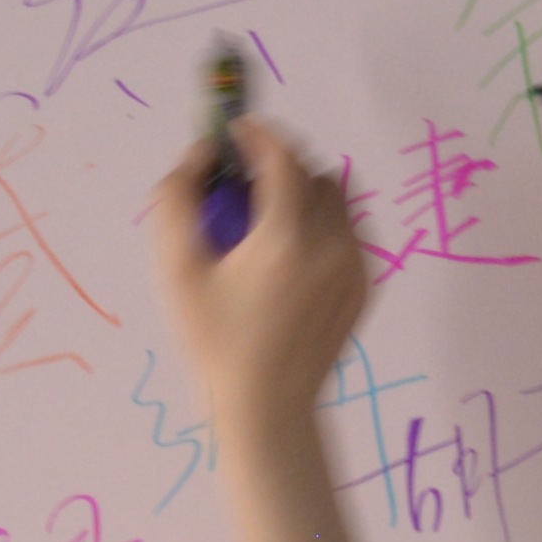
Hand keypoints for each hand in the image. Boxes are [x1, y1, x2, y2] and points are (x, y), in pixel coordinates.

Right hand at [147, 118, 370, 419]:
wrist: (268, 408)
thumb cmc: (213, 342)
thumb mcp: (176, 270)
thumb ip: (179, 197)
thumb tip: (202, 153)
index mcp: (285, 239)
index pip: (282, 156)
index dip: (257, 134)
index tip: (234, 132)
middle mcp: (331, 246)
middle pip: (312, 172)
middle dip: (277, 167)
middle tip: (242, 190)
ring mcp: (356, 266)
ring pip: (336, 198)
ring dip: (303, 194)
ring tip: (266, 225)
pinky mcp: (365, 286)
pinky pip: (348, 231)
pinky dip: (321, 227)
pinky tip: (289, 259)